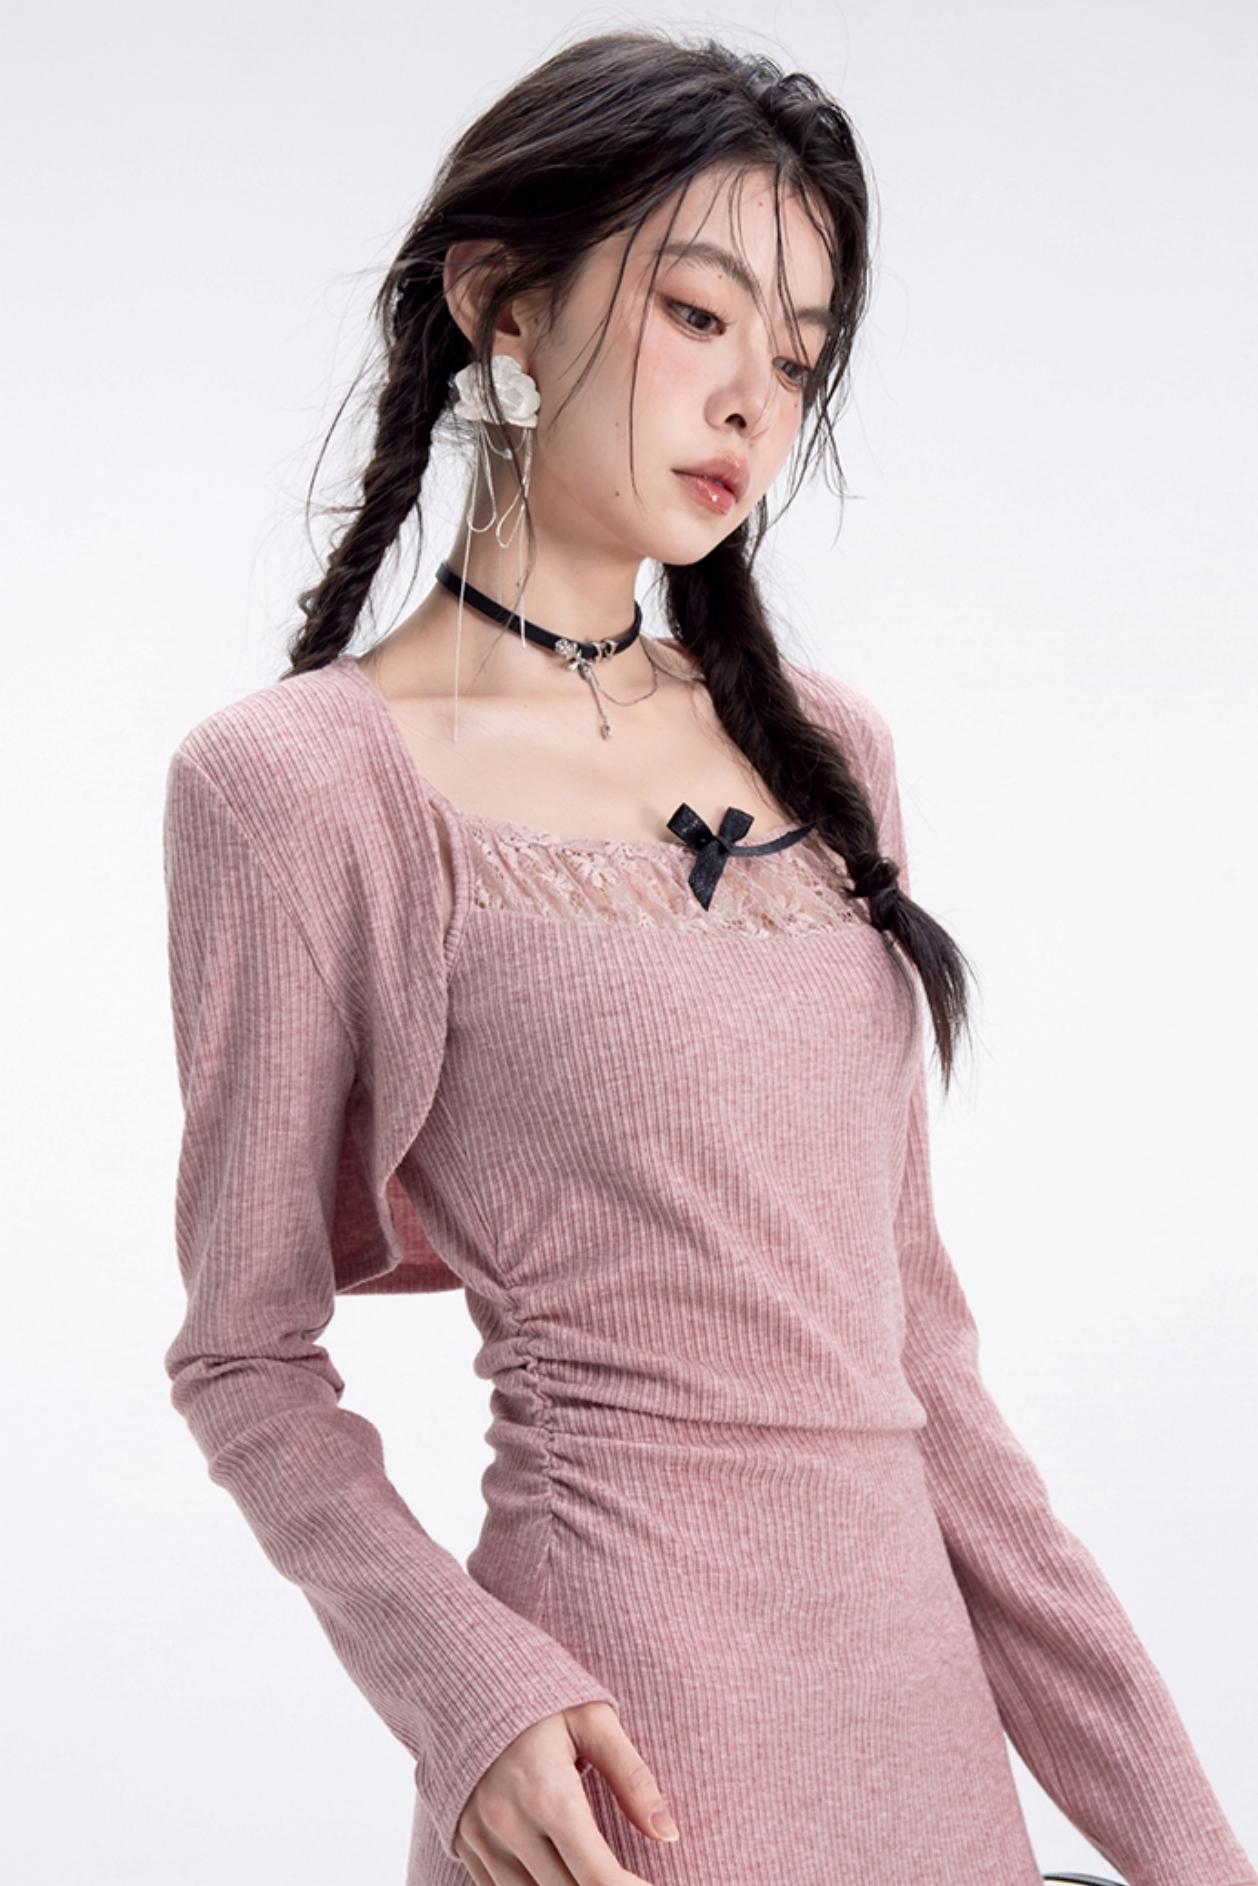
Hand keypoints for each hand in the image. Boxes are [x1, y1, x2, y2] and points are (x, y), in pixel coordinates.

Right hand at [453, 1699, 680, 1882]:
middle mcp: (509, 1823)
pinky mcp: (464, 1842)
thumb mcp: (594, 1720)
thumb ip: (632, 1777)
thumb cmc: (541, 1696)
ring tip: (594, 1875)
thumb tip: (668, 1832)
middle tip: (629, 1879)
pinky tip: (561, 1875)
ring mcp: (481, 1837)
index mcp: (547, 1793)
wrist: (467, 1676)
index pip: (598, 1876)